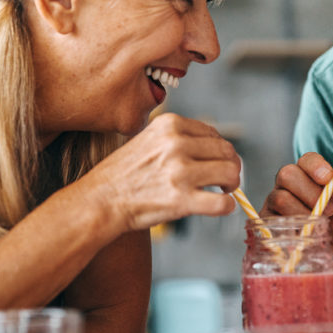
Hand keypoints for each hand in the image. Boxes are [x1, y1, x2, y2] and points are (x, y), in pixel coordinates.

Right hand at [83, 113, 239, 232]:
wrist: (100, 200)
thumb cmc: (122, 174)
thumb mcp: (148, 140)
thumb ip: (178, 138)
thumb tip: (212, 148)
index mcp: (170, 124)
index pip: (214, 134)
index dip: (221, 151)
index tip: (218, 162)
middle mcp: (176, 144)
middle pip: (227, 151)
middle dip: (231, 166)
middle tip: (226, 180)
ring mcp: (179, 172)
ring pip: (230, 173)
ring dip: (232, 185)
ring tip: (223, 192)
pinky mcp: (180, 200)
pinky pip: (222, 203)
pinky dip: (227, 206)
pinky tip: (220, 207)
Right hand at [263, 151, 332, 270]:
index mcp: (310, 176)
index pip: (307, 160)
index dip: (315, 166)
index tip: (328, 178)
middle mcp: (289, 186)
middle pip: (287, 174)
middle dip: (309, 192)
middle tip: (330, 209)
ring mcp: (276, 205)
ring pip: (280, 197)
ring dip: (303, 212)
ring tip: (319, 225)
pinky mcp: (268, 224)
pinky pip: (271, 221)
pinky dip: (291, 228)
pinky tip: (304, 235)